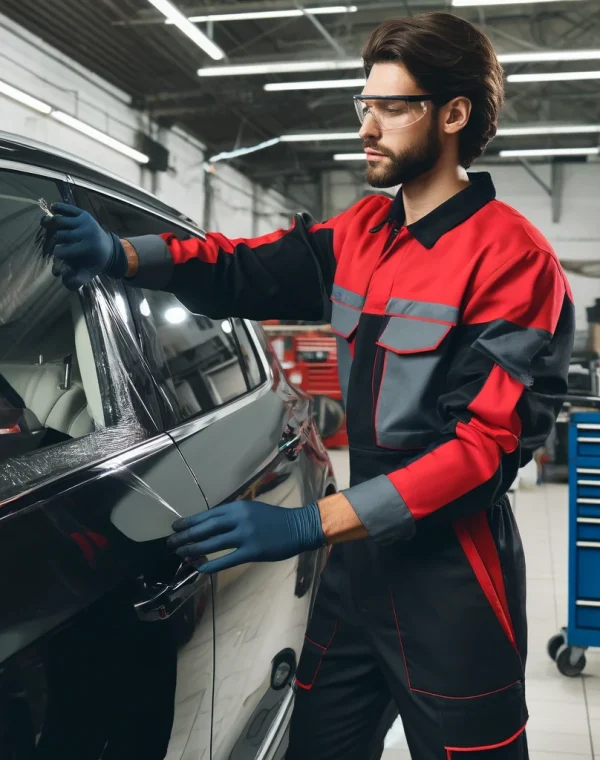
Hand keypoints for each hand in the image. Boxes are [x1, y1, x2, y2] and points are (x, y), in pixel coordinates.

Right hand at [40, 203, 127, 289]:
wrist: (108, 247)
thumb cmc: (94, 261)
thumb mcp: (88, 273)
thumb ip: (76, 279)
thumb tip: (62, 278)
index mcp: (89, 247)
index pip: (64, 250)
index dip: (56, 255)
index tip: (54, 259)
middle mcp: (87, 232)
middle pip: (60, 235)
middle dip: (51, 242)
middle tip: (49, 246)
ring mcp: (85, 221)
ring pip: (60, 221)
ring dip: (49, 223)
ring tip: (44, 227)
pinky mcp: (83, 214)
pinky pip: (68, 208)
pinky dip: (58, 207)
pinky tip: (51, 209)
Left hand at [167, 500, 325, 573]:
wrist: (298, 527)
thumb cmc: (273, 519)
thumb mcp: (251, 510)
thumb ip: (232, 516)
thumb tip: (208, 526)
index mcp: (237, 507)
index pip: (207, 515)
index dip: (189, 522)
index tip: (175, 527)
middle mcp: (239, 519)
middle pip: (206, 529)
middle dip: (186, 536)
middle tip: (171, 543)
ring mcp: (246, 535)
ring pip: (213, 544)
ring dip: (194, 550)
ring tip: (181, 555)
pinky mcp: (253, 551)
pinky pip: (227, 560)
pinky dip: (212, 565)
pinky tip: (200, 569)